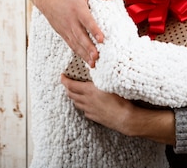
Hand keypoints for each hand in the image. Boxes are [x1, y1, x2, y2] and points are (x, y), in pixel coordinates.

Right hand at [39, 0, 116, 66]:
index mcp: (78, 9)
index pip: (87, 21)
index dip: (94, 30)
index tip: (101, 39)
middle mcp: (71, 21)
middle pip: (81, 36)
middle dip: (89, 48)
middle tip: (97, 56)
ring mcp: (66, 29)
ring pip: (76, 43)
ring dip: (84, 54)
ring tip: (93, 63)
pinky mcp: (63, 34)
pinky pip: (71, 45)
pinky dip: (79, 53)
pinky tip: (87, 60)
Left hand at [61, 75, 176, 143]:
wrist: (125, 118)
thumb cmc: (120, 99)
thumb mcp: (111, 83)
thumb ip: (103, 77)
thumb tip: (100, 69)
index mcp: (89, 91)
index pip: (71, 85)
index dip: (65, 80)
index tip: (62, 76)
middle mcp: (87, 101)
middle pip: (71, 95)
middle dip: (67, 88)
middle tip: (67, 83)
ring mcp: (89, 110)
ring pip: (76, 103)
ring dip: (74, 97)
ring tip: (75, 92)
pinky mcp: (94, 117)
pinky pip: (84, 110)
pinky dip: (83, 105)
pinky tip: (87, 103)